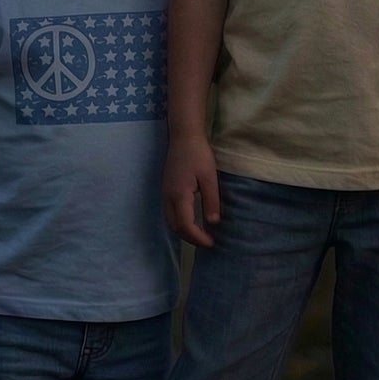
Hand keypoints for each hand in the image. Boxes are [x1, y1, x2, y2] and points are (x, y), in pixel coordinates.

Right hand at [163, 133, 220, 247]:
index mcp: (179, 195)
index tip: (212, 242)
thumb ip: (211, 201)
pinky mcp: (166, 189)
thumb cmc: (198, 154)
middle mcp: (168, 197)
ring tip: (200, 234)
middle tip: (208, 241)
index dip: (198, 238)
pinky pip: (170, 213)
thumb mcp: (210, 177)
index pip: (185, 226)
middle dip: (190, 238)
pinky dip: (179, 222)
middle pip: (175, 227)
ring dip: (184, 231)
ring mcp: (165, 193)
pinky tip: (191, 221)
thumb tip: (213, 223)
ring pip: (170, 221)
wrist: (183, 136)